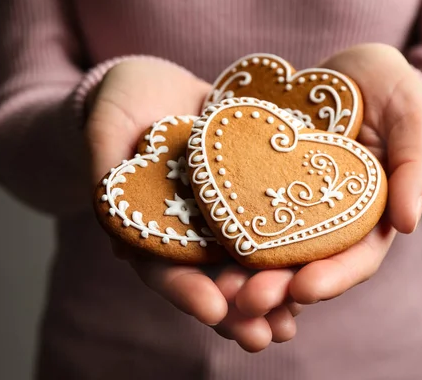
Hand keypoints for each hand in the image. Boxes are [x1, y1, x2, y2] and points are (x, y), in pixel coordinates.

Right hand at [84, 57, 298, 350]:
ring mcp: (220, 214)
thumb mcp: (107, 123)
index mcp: (149, 224)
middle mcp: (188, 228)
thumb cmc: (122, 101)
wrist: (159, 85)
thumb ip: (105, 162)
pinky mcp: (251, 191)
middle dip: (234, 310)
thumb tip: (107, 204)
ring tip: (289, 325)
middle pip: (209, 277)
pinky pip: (273, 223)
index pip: (161, 266)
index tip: (212, 309)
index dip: (184, 289)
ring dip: (268, 296)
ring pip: (245, 262)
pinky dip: (291, 251)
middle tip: (260, 337)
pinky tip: (316, 271)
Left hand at [230, 43, 421, 348]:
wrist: (347, 71)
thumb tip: (408, 221)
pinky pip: (239, 212)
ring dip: (245, 274)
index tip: (303, 289)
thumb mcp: (414, 115)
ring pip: (268, 248)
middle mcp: (328, 218)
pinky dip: (224, 234)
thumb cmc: (391, 90)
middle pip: (305, 263)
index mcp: (370, 214)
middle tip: (247, 301)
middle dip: (278, 288)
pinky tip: (201, 247)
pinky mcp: (258, 182)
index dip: (332, 277)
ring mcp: (290, 202)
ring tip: (220, 289)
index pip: (356, 257)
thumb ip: (418, 164)